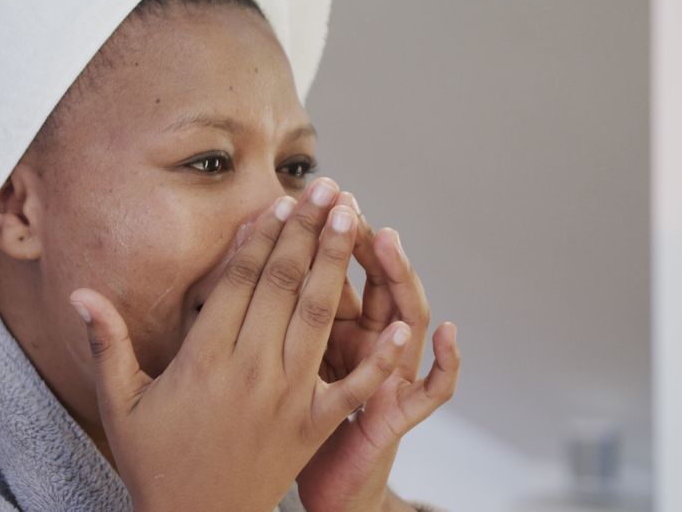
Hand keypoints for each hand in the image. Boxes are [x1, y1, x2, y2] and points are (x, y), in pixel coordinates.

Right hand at [69, 179, 412, 511]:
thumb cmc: (155, 461)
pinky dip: (378, 357)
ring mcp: (288, 397)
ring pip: (319, 317)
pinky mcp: (314, 425)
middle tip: (326, 188)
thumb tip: (78, 293)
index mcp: (205, 359)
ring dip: (338, 264)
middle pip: (285, 285)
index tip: (280, 202)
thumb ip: (107, 342)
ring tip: (352, 218)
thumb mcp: (120, 403)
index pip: (240, 281)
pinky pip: (353, 386)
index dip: (262, 237)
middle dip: (308, 231)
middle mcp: (251, 370)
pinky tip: (399, 323)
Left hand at [297, 192, 460, 511]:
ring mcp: (392, 377)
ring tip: (388, 240)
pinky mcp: (400, 415)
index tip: (310, 198)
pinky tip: (446, 333)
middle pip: (374, 282)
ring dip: (400, 278)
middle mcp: (371, 346)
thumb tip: (234, 265)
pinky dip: (446, 362)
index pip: (335, 273)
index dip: (324, 237)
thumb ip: (271, 318)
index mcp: (337, 331)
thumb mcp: (284, 365)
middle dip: (359, 241)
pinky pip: (433, 390)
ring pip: (408, 318)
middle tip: (346, 200)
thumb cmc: (294, 426)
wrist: (326, 484)